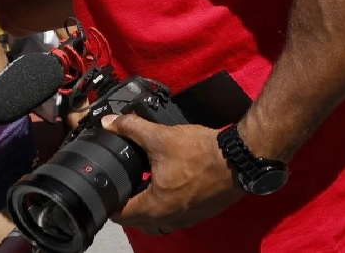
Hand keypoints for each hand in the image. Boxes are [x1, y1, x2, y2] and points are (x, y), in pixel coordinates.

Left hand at [101, 114, 242, 235]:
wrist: (239, 160)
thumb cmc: (202, 153)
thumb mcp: (161, 136)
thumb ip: (131, 128)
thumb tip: (110, 122)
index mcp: (156, 206)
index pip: (121, 215)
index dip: (110, 202)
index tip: (106, 190)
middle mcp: (170, 219)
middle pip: (138, 221)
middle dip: (127, 207)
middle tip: (121, 188)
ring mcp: (188, 218)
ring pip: (157, 222)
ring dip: (147, 209)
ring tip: (141, 188)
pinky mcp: (201, 213)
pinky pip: (176, 217)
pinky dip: (166, 207)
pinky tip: (167, 186)